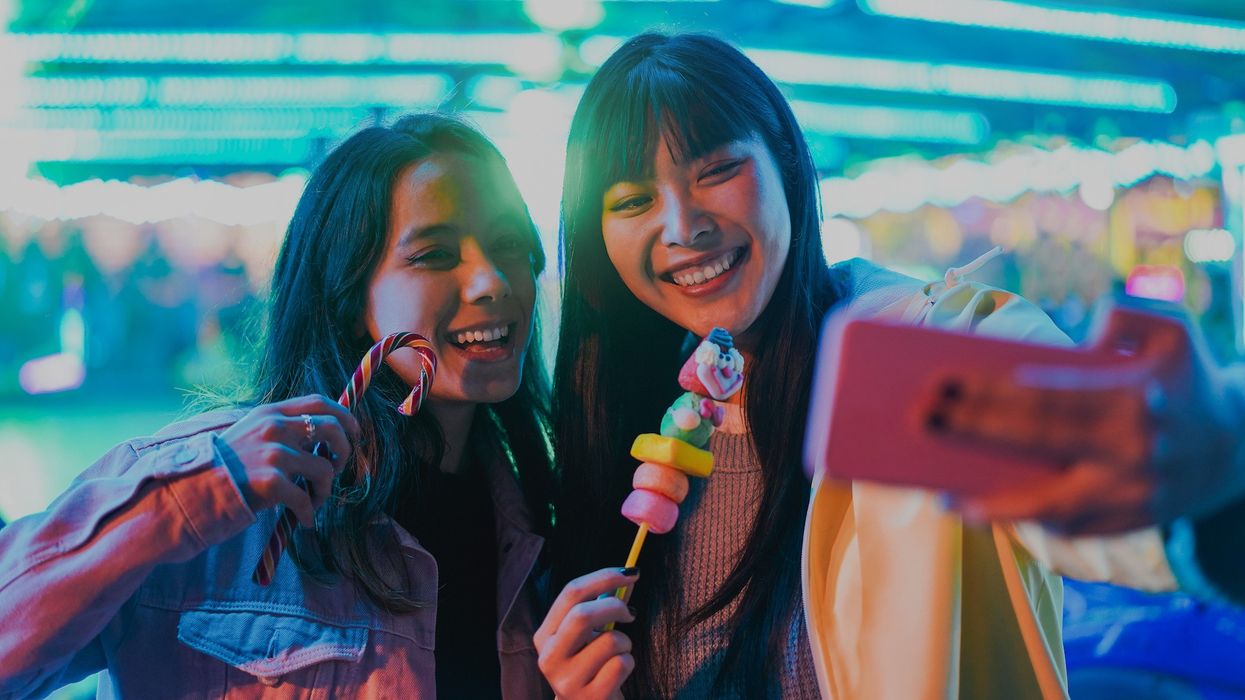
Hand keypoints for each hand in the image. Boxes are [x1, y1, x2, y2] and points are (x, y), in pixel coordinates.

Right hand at [218, 394, 360, 525]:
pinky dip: (309, 512)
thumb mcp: (252, 434)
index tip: (355, 433)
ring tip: (313, 502)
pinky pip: (306, 498)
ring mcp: (273, 453)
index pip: (320, 402)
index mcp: (271, 413)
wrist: (190, 492)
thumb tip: (324, 436)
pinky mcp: (270, 481)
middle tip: (336, 470)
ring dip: (325, 490)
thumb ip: (283, 429)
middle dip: (344, 452)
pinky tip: (303, 519)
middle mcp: (274, 427)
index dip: (345, 416)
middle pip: (333, 430)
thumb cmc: (225, 468)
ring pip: (325, 469)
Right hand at [533, 567, 638, 699]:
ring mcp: (567, 680)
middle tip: (630, 612)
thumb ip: (597, 607)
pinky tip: (618, 673)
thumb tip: (624, 576)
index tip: (629, 573)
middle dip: (615, 606)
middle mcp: (549, 657)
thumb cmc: (589, 666)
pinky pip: (621, 664)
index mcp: (545, 635)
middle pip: (582, 614)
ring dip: (625, 642)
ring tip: (618, 653)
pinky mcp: (589, 697)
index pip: (570, 593)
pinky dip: (628, 663)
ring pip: (609, 640)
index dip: (603, 577)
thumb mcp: (584, 637)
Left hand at [934, 306, 1244, 534]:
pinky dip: (1031, 523)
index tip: (942, 387)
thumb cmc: (1190, 378)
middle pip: (1035, 444)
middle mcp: (1132, 452)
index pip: (1045, 399)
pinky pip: (1073, 529)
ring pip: (1052, 507)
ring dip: (995, 507)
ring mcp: (1134, 494)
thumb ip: (1127, 313)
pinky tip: (991, 513)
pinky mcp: (1135, 522)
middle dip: (972, 432)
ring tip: (946, 500)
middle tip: (921, 422)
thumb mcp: (1174, 330)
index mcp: (1132, 400)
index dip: (989, 396)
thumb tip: (1081, 333)